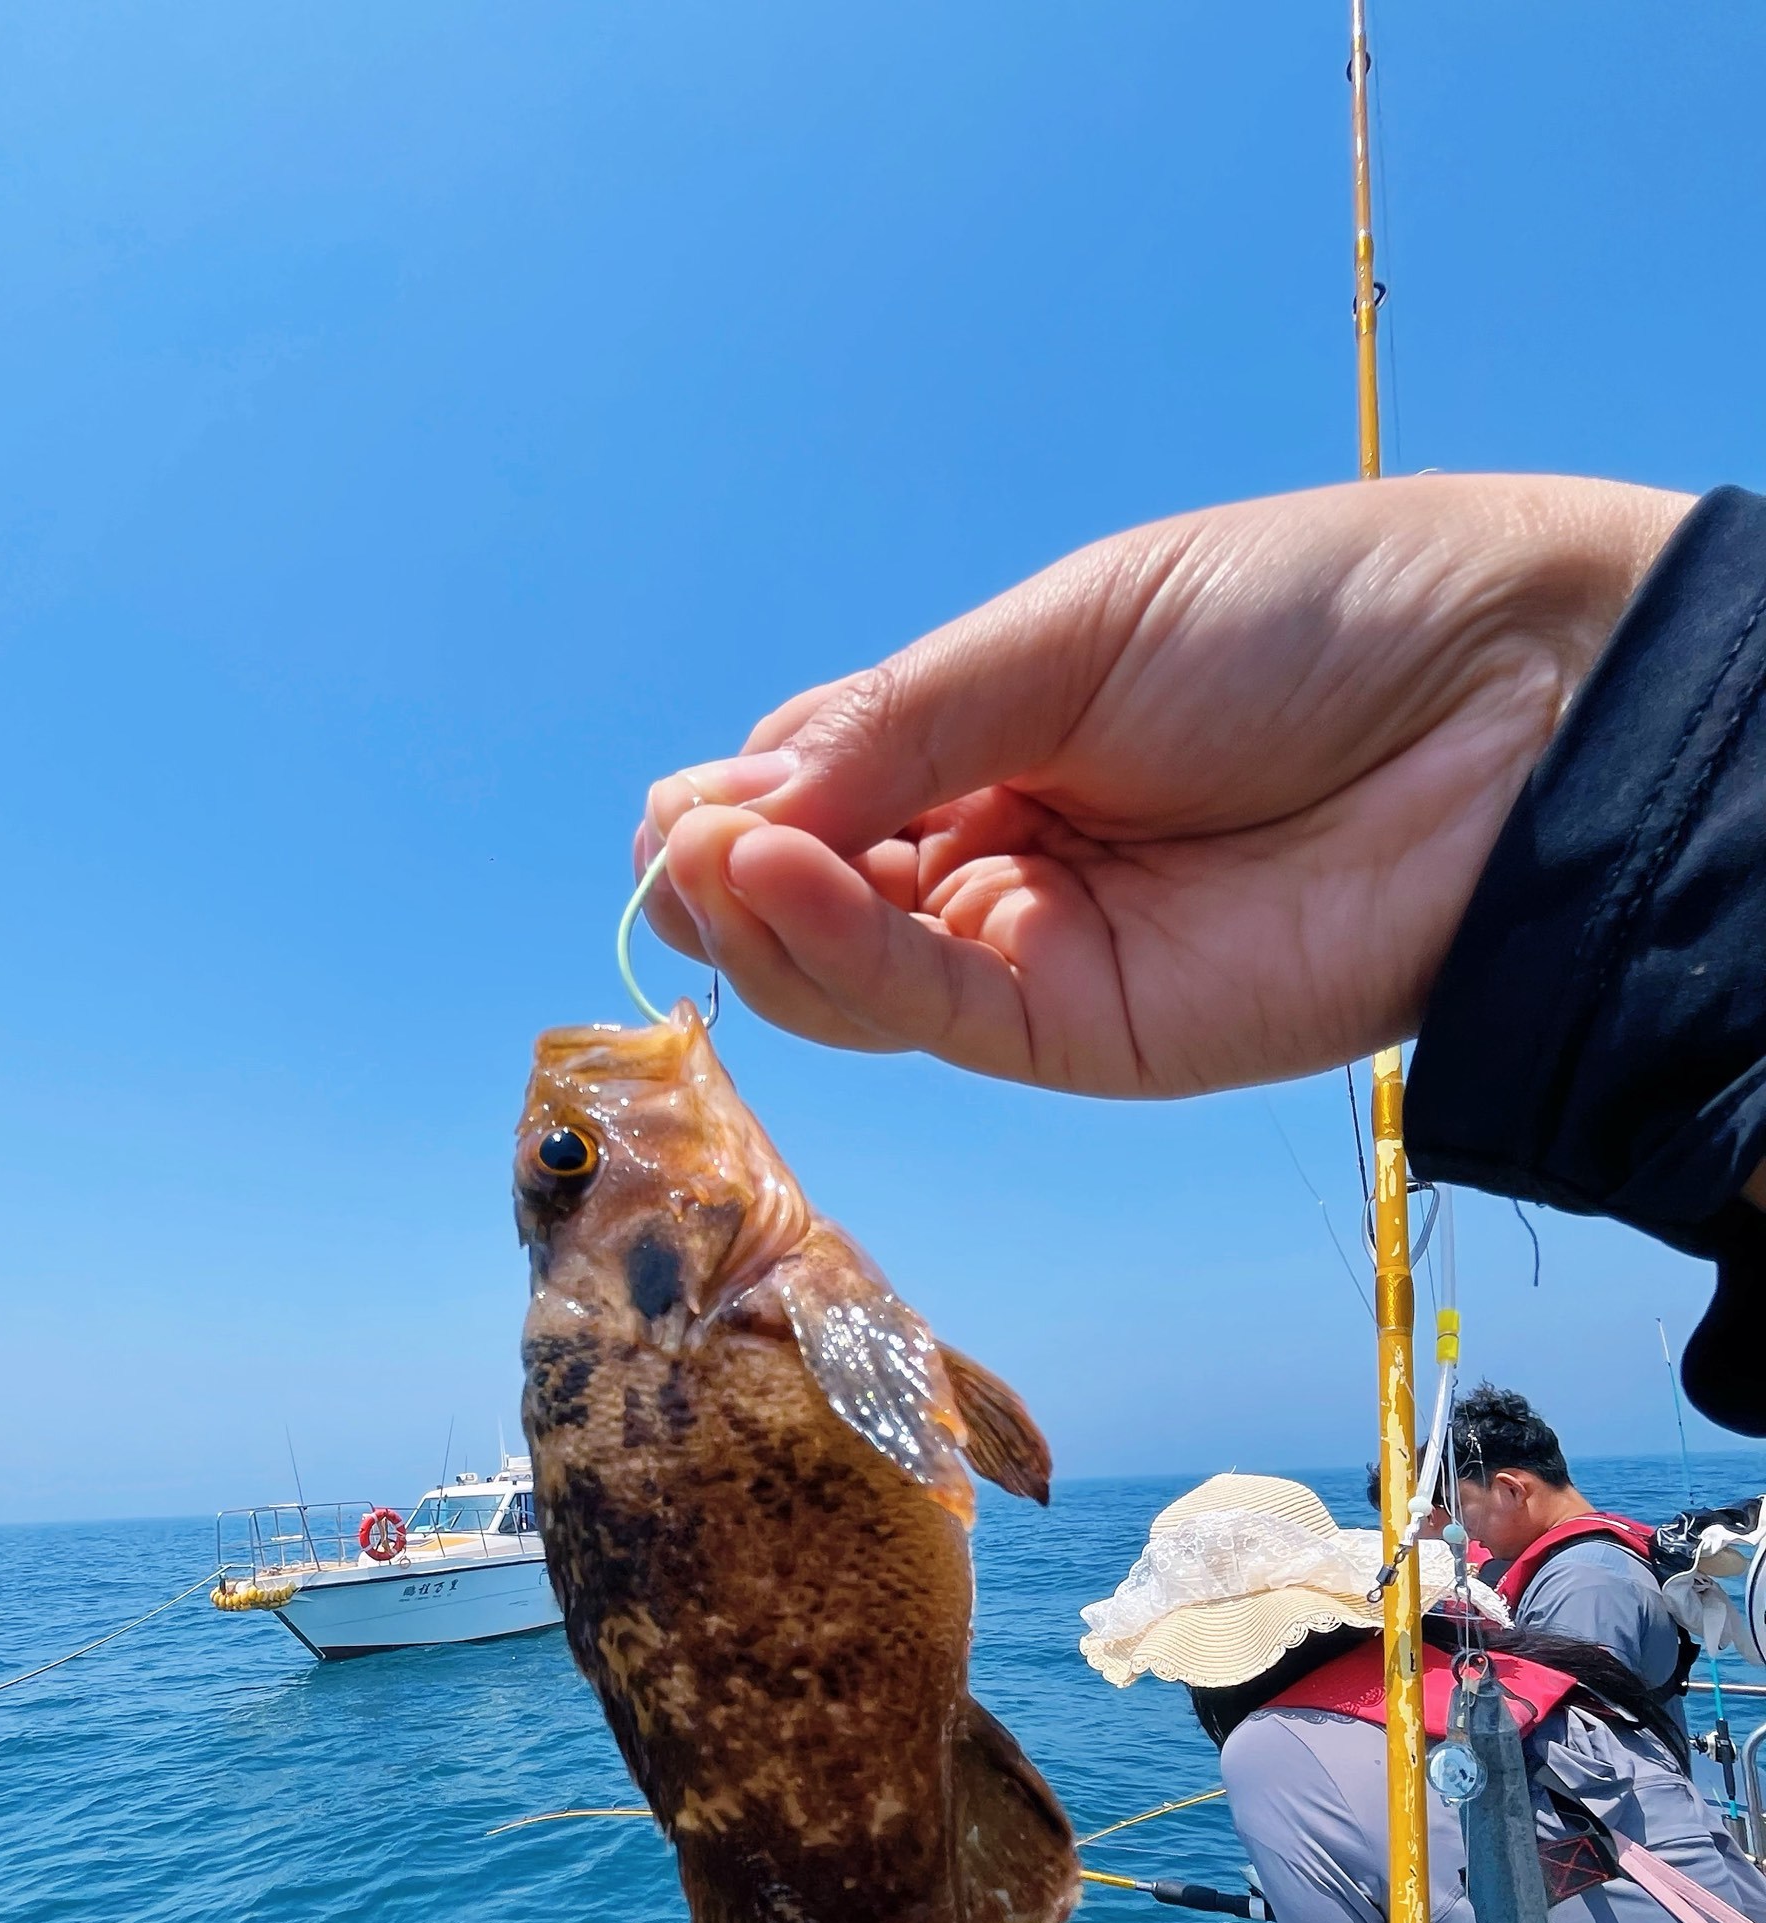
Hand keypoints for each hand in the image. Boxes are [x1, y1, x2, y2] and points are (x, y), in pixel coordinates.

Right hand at [636, 474, 1690, 1096]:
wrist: (1504, 705)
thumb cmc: (1305, 623)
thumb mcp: (1066, 636)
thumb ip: (895, 729)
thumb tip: (713, 817)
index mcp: (987, 745)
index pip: (814, 795)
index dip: (740, 806)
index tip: (698, 801)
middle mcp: (996, 860)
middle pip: (808, 900)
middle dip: (727, 876)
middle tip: (683, 843)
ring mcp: (1038, 953)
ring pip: (848, 978)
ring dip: (761, 924)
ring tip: (714, 862)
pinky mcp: (1091, 1034)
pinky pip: (934, 1015)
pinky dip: (843, 960)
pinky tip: (779, 890)